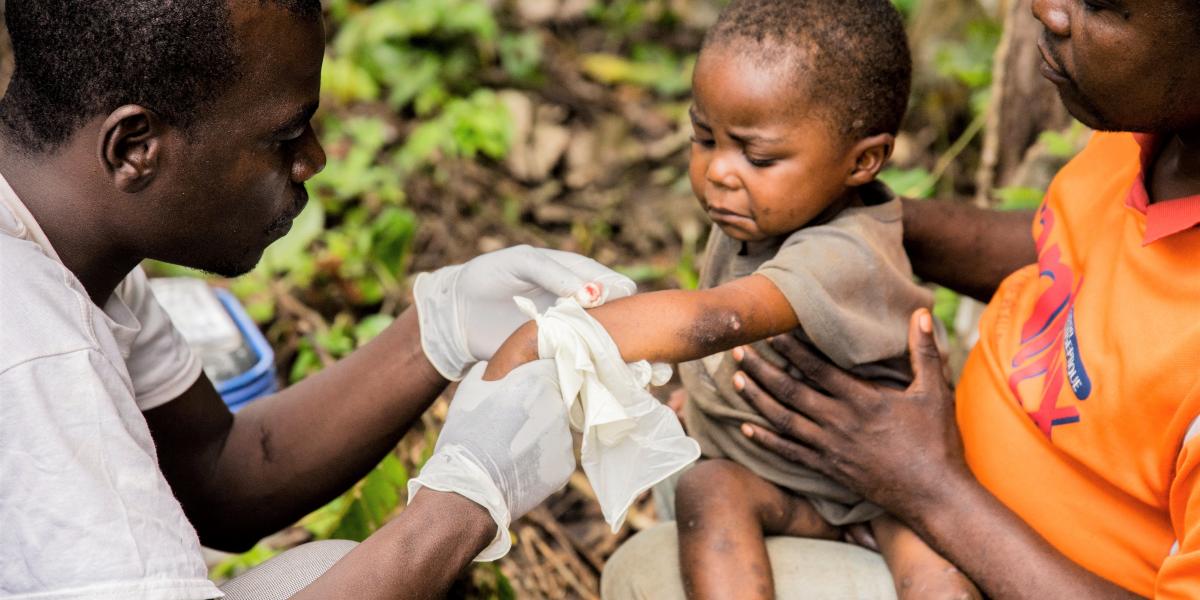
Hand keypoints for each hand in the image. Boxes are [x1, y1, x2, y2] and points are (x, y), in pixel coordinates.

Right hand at [407, 360, 574, 560]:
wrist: (468, 490)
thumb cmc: (464, 437)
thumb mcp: (468, 393)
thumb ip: (486, 373)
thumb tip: (490, 367)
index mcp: (536, 382)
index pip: (544, 373)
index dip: (530, 385)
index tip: (516, 397)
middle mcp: (558, 407)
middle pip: (554, 402)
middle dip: (537, 411)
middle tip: (511, 428)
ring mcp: (564, 438)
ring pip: (556, 432)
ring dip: (540, 437)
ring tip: (512, 451)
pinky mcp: (565, 466)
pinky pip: (556, 457)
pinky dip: (543, 462)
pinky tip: (521, 468)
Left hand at [414, 245, 636, 379]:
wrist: (458, 315)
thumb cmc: (490, 277)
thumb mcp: (521, 264)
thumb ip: (555, 273)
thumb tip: (594, 295)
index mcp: (578, 276)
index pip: (616, 285)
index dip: (619, 295)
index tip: (605, 307)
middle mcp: (581, 307)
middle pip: (618, 318)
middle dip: (619, 326)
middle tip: (599, 334)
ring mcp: (571, 335)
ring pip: (605, 344)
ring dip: (606, 349)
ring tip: (592, 352)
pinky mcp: (557, 359)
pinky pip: (581, 365)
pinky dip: (587, 367)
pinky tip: (583, 369)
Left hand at [733, 309, 969, 521]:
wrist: (935, 495)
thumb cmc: (937, 442)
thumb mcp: (935, 392)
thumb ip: (924, 351)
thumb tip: (921, 313)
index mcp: (862, 400)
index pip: (817, 369)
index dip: (791, 349)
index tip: (769, 332)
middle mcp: (840, 423)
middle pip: (790, 392)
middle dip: (761, 370)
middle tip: (737, 351)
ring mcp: (830, 448)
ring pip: (784, 420)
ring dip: (757, 399)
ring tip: (736, 380)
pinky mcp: (828, 470)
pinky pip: (789, 453)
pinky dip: (766, 440)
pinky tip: (746, 428)